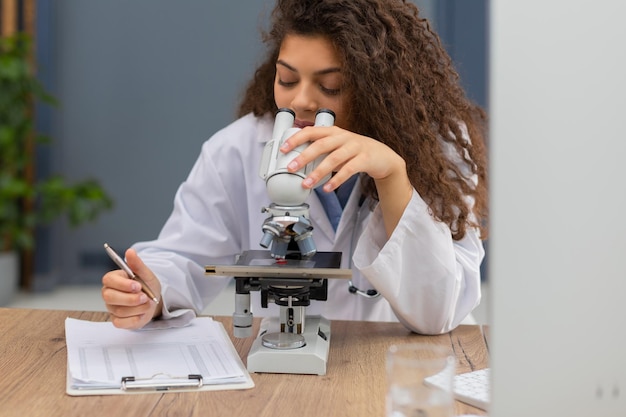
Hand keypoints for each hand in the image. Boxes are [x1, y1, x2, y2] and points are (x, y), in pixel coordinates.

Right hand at [101, 249, 162, 328]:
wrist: (154, 301)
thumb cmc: (147, 286)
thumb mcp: (146, 274)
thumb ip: (137, 264)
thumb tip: (130, 251)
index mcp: (114, 279)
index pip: (108, 280)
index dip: (122, 284)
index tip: (137, 285)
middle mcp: (109, 294)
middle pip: (110, 297)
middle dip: (130, 298)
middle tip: (145, 297)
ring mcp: (111, 308)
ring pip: (119, 310)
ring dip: (137, 308)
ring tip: (148, 303)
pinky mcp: (117, 320)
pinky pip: (121, 323)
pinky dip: (135, 319)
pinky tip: (142, 313)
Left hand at [280, 125, 412, 235]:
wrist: (382, 156)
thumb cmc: (355, 152)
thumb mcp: (336, 148)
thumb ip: (320, 153)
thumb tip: (297, 164)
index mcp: (333, 132)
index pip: (311, 131)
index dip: (296, 139)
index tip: (283, 149)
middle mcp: (343, 137)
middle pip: (320, 145)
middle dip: (303, 156)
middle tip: (290, 168)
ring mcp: (355, 147)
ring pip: (333, 159)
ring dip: (317, 172)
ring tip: (306, 184)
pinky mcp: (365, 159)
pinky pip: (348, 170)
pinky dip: (336, 180)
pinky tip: (327, 188)